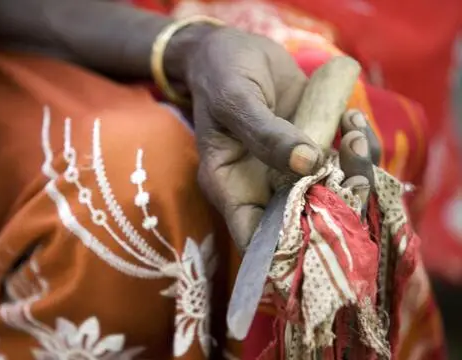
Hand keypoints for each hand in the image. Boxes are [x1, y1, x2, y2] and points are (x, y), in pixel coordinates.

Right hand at [178, 27, 379, 248]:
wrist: (234, 49)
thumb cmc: (221, 75)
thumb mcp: (235, 101)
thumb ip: (266, 134)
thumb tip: (307, 164)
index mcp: (231, 187)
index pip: (254, 236)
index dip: (285, 250)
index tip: (321, 244)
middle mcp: (263, 187)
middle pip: (303, 219)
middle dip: (338, 206)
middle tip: (357, 177)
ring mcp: (292, 169)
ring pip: (333, 191)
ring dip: (355, 170)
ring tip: (351, 133)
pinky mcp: (315, 147)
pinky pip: (345, 160)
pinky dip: (357, 145)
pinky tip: (351, 120)